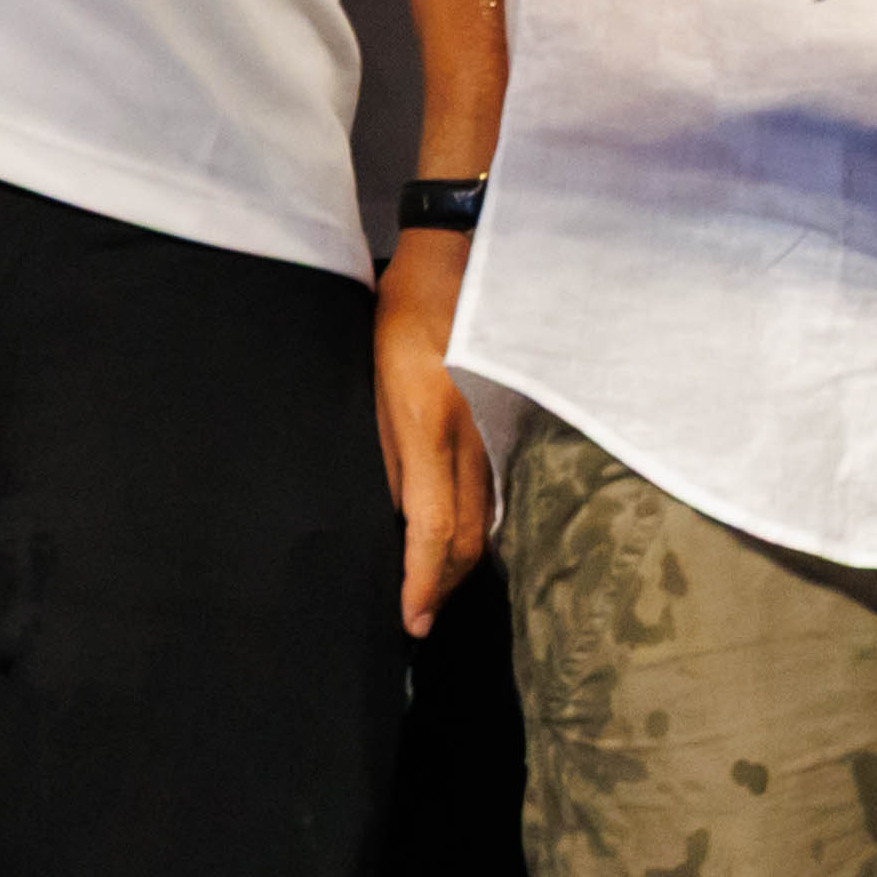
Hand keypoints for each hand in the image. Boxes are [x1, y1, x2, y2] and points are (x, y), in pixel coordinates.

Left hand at [374, 229, 495, 638]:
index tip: (410, 619)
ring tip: (437, 594)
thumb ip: (389, 451)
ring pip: (485, 515)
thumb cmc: (402, 312)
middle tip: (419, 621)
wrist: (459, 255)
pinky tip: (464, 540)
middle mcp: (470, 433)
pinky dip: (477, 524)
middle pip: (465, 533)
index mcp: (429, 423)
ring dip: (461, 561)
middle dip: (443, 585)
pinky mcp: (502, 417)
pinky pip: (493, 485)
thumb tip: (397, 511)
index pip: (430, 524)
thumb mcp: (373, 381)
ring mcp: (493, 427)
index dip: (422, 580)